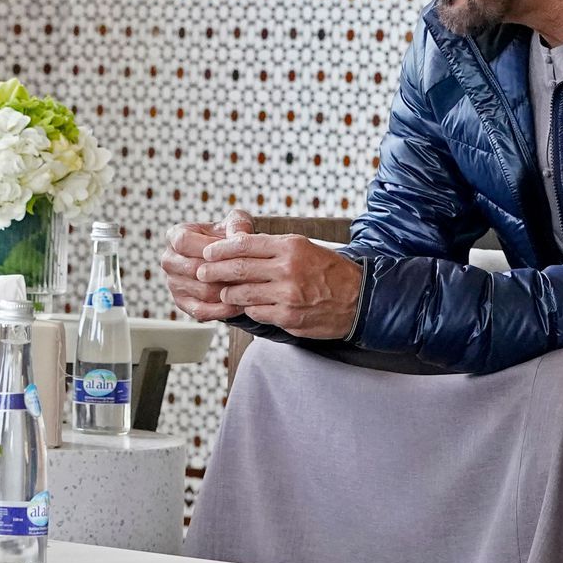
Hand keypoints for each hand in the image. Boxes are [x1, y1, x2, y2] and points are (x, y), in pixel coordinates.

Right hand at [159, 208, 254, 320]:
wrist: (227, 259)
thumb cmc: (228, 238)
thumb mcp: (235, 224)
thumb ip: (237, 225)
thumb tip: (239, 237)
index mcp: (175, 236)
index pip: (183, 242)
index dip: (207, 247)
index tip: (231, 251)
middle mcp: (169, 260)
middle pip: (194, 269)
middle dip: (224, 272)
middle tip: (249, 274)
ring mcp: (173, 283)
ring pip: (202, 291)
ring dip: (228, 291)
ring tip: (250, 288)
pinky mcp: (182, 303)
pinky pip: (201, 311)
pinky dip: (222, 310)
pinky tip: (240, 304)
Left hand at [196, 229, 362, 340]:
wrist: (359, 300)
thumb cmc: (329, 272)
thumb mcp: (305, 248)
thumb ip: (273, 248)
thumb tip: (238, 245)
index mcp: (290, 247)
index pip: (245, 244)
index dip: (220, 249)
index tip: (208, 252)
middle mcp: (287, 269)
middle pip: (237, 269)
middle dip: (214, 271)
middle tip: (202, 272)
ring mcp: (287, 295)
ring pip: (242, 293)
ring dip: (228, 293)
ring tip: (223, 292)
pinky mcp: (288, 317)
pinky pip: (256, 312)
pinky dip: (249, 308)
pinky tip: (249, 306)